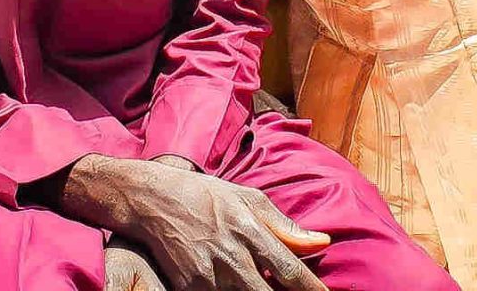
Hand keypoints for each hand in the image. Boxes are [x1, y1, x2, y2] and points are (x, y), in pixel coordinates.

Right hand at [60, 154, 329, 290]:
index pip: (291, 271)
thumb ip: (286, 226)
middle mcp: (232, 258)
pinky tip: (240, 289)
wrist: (152, 200)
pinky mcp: (189, 289)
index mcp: (251, 231)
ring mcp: (208, 277)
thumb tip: (323, 243)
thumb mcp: (249, 199)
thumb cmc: (207, 196)